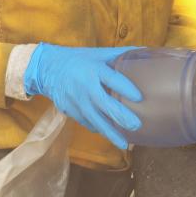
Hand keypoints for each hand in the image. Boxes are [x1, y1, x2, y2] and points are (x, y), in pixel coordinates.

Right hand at [23, 43, 142, 149]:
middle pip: (103, 104)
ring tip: (124, 144)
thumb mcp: (98, 53)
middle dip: (120, 116)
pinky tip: (110, 135)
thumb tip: (147, 52)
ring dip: (109, 132)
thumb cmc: (79, 60)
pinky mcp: (70, 111)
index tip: (139, 98)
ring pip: (94, 119)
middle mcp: (85, 87)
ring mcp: (77, 101)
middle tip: (136, 125)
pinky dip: (99, 130)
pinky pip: (87, 123)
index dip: (126, 88)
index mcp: (94, 69)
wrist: (48, 69)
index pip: (112, 79)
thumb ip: (121, 54)